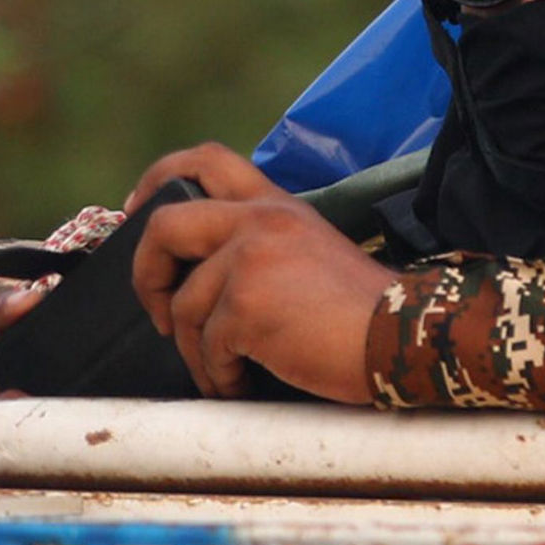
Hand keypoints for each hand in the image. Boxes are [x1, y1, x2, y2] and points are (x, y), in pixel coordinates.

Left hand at [127, 141, 391, 402]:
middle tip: (158, 310)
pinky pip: (206, 348)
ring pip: (183, 306)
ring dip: (196, 350)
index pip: (207, 160)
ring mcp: (251, 261)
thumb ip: (265, 248)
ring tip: (226, 371)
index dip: (158, 178)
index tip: (137, 208)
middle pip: (165, 226)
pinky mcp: (246, 306)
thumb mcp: (315, 253)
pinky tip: (244, 383)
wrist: (406, 337)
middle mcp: (262, 222)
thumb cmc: (368, 312)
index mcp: (280, 207)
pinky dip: (219, 375)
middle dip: (145, 274)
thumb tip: (205, 278)